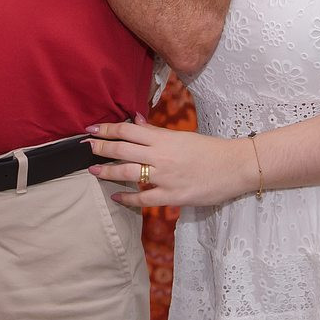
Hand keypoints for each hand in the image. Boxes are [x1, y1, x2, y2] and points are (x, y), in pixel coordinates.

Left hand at [86, 117, 256, 207]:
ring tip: (93, 169)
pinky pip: (144, 198)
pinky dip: (127, 198)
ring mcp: (165, 177)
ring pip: (128, 173)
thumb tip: (134, 121)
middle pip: (122, 150)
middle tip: (84, 146)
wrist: (234, 166)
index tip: (90, 129)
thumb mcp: (181, 136)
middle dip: (100, 147)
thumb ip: (155, 131)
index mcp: (163, 138)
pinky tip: (116, 196)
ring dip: (107, 171)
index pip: (127, 131)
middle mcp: (160, 156)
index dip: (107, 129)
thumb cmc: (209, 149)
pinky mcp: (172, 196)